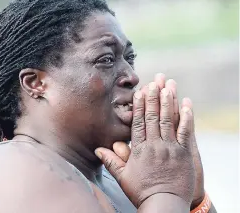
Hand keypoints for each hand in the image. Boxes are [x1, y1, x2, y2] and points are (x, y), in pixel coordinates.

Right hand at [95, 80, 195, 207]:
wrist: (164, 204)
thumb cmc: (142, 191)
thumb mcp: (123, 177)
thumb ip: (111, 161)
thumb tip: (97, 149)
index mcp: (139, 150)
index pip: (138, 123)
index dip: (139, 107)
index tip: (139, 93)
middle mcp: (154, 146)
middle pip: (152, 118)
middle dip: (153, 99)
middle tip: (153, 83)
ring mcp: (170, 149)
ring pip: (168, 122)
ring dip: (168, 103)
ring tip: (167, 87)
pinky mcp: (183, 154)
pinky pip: (186, 133)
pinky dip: (186, 119)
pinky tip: (187, 105)